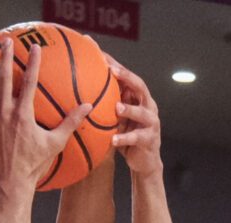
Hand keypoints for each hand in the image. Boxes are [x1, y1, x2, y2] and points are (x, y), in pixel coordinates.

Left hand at [0, 39, 91, 190]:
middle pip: (3, 78)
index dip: (34, 62)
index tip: (36, 47)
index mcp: (23, 115)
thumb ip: (71, 123)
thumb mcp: (55, 144)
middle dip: (5, 57)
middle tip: (6, 41)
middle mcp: (4, 113)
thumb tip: (88, 107)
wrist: (9, 184)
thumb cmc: (33, 165)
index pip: (30, 82)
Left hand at [105, 54, 162, 176]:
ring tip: (117, 108)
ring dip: (130, 109)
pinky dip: (125, 138)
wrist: (144, 161)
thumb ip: (106, 106)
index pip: (127, 77)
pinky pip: (137, 137)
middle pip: (140, 86)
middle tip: (113, 71)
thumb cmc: (126, 136)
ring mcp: (151, 122)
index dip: (115, 65)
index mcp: (138, 98)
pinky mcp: (149, 139)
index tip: (100, 53)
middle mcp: (147, 106)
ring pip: (143, 112)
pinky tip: (114, 139)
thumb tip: (79, 95)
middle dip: (127, 77)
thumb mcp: (116, 119)